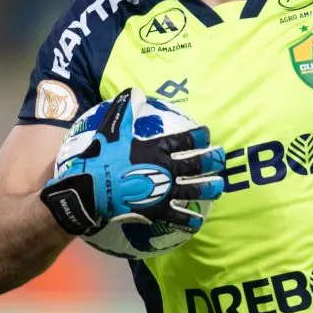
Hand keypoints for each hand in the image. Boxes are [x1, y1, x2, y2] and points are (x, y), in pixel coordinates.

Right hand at [40, 88, 224, 235]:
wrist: (90, 189)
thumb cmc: (101, 156)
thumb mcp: (112, 127)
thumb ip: (125, 108)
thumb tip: (136, 90)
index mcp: (157, 148)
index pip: (185, 139)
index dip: (199, 135)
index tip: (208, 134)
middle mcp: (166, 169)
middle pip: (197, 164)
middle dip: (212, 160)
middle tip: (222, 157)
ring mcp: (164, 192)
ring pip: (195, 190)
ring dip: (209, 188)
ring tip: (219, 187)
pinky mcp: (157, 212)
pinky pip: (178, 218)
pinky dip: (190, 221)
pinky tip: (198, 222)